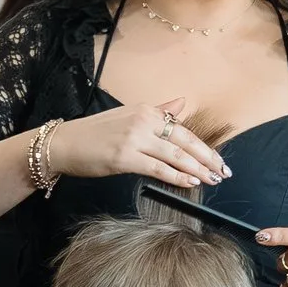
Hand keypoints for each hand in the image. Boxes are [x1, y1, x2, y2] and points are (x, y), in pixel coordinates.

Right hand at [50, 101, 231, 197]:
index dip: (203, 146)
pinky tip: (190, 182)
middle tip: (223, 171)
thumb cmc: (94, 134)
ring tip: (212, 179)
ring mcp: (134, 139)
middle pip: (184, 141)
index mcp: (146, 110)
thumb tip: (181, 104)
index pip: (182, 129)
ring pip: (175, 155)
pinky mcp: (125, 158)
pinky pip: (158, 168)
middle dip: (207, 158)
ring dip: (197, 169)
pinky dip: (177, 176)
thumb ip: (158, 112)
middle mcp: (143, 121)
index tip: (218, 159)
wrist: (64, 144)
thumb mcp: (128, 116)